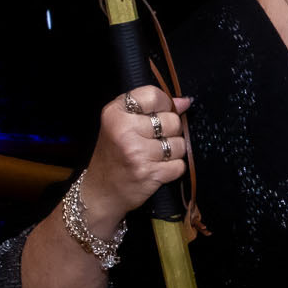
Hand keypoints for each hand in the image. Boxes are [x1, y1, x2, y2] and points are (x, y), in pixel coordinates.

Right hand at [80, 86, 190, 226]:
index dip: (165, 104)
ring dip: (173, 152)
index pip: (154, 95)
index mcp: (115, 113)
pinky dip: (173, 169)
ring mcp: (136, 152)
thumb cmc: (114, 155)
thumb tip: (185, 101)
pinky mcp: (148, 173)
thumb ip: (151, 108)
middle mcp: (124, 130)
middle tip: (153, 141)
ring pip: (179, 144)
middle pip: (172, 120)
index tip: (161, 113)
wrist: (102, 191)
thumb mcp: (121, 124)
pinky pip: (179, 165)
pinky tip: (157, 169)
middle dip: (170, 132)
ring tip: (155, 156)